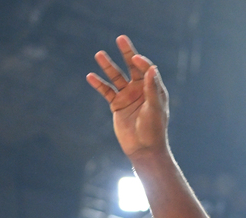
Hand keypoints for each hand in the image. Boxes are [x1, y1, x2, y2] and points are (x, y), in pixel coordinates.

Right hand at [87, 36, 168, 158]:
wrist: (143, 149)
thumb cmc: (154, 130)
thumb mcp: (155, 108)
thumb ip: (152, 88)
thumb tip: (152, 68)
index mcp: (154, 89)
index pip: (147, 70)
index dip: (141, 63)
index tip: (135, 59)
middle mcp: (141, 90)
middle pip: (132, 67)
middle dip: (127, 53)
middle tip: (121, 39)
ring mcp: (128, 96)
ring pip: (116, 77)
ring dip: (108, 66)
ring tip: (99, 54)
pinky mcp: (117, 104)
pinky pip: (106, 91)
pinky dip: (99, 83)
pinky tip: (90, 76)